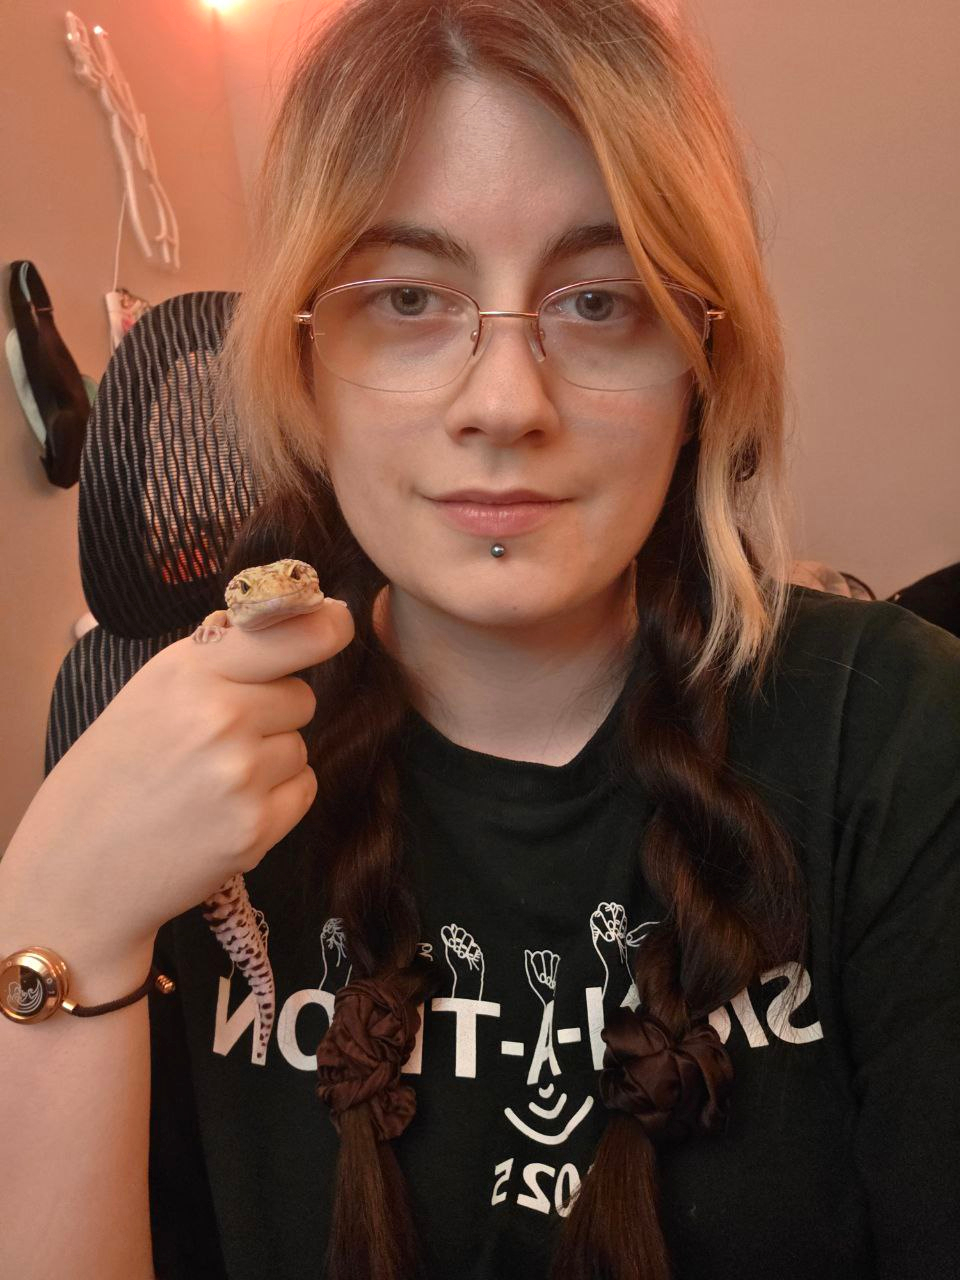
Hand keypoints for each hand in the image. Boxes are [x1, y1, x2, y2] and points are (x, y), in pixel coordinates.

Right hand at [3, 598, 354, 965]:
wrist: (80, 867)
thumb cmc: (116, 771)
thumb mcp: (150, 691)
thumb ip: (218, 658)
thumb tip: (294, 618)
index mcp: (189, 671)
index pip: (287, 634)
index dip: (325, 626)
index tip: (340, 621)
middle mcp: (220, 716)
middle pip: (302, 696)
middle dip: (275, 713)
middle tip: (220, 738)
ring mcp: (240, 774)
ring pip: (300, 746)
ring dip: (272, 760)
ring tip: (213, 780)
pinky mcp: (256, 828)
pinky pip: (304, 790)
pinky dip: (278, 799)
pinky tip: (228, 808)